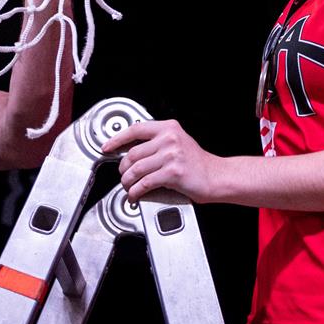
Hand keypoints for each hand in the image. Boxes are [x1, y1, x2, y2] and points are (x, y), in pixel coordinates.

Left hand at [101, 119, 221, 203]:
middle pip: (132, 153)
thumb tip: (129, 151)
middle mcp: (169, 138)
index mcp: (168, 128)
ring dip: (127, 182)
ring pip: (136, 169)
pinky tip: (135, 195)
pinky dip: (135, 192)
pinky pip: (144, 183)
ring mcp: (171, 155)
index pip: (135, 129)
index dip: (117, 139)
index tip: (107, 147)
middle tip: (123, 177)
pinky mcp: (172, 172)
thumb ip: (156, 143)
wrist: (216, 177)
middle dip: (123, 169)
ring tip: (128, 188)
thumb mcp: (177, 143)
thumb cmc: (197, 163)